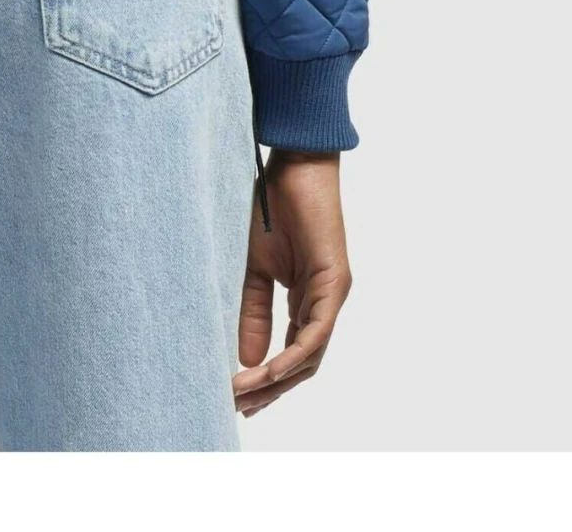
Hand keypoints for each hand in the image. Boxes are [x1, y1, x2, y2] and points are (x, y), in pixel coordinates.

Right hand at [233, 149, 351, 416]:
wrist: (293, 164)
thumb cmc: (273, 207)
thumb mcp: (253, 267)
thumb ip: (253, 311)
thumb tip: (247, 360)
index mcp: (306, 300)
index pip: (292, 353)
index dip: (268, 380)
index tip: (237, 396)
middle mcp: (324, 303)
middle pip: (304, 363)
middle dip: (271, 389)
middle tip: (239, 407)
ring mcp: (332, 294)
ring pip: (312, 354)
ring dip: (279, 378)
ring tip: (245, 391)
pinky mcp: (334, 282)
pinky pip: (316, 331)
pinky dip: (294, 353)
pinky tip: (268, 369)